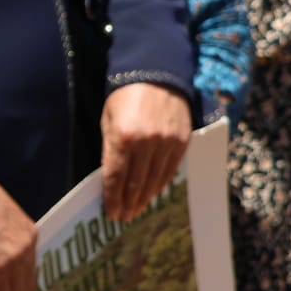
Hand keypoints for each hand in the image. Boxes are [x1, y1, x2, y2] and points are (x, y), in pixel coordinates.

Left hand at [100, 83, 189, 220]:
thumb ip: (110, 148)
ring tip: (136, 210)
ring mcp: (167, 143)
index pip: (115, 175)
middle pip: (136, 182)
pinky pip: (171, 171)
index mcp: (123, 136)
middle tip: (123, 216)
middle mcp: (146, 142)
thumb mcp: (108, 119)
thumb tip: (111, 177)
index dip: (112, 197)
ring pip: (155, 180)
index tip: (110, 212)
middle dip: (127, 202)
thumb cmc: (124, 96)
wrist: (156, 73)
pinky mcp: (182, 142)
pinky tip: (153, 194)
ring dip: (144, 198)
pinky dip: (160, 185)